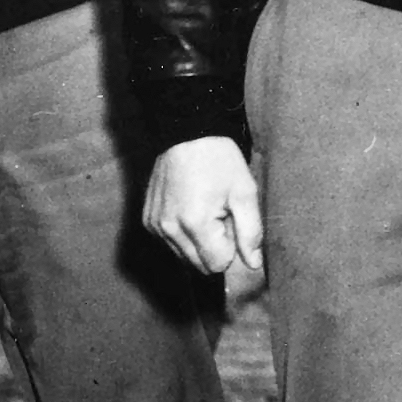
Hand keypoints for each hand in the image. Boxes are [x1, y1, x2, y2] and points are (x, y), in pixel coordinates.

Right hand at [143, 136, 263, 274]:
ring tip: (205, 209)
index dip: (231, 247)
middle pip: (200, 266)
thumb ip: (251, 232)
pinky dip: (184, 234)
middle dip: (215, 248)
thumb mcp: (245, 192)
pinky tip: (191, 208)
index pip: (218, 264)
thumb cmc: (220, 161)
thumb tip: (253, 264)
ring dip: (199, 243)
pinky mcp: (148, 221)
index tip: (231, 220)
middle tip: (220, 215)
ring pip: (185, 257)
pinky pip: (171, 244)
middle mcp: (169, 229)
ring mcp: (155, 226)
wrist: (188, 134)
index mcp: (194, 223)